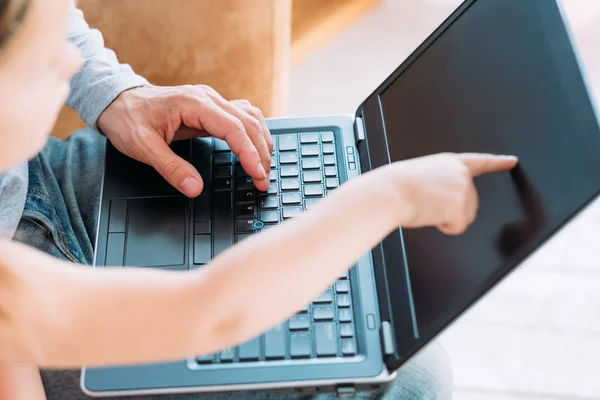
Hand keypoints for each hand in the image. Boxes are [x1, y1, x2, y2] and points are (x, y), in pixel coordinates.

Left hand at [97, 85, 272, 196]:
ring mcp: (210, 100)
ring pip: (250, 117)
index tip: (257, 174)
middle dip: (260, 153)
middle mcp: (207, 98)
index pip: (233, 127)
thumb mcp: (142, 147)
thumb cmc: (127, 119)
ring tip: (264, 167)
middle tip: (263, 180)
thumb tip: (195, 188)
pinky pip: (242, 115)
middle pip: (248, 122)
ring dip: (261, 141)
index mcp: (193, 103)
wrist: (116, 100)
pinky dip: (253, 132)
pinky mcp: (210, 107)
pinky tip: (257, 146)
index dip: (249, 152)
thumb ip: (171, 168)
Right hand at [388, 153, 517, 234]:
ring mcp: (464, 191)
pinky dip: (444, 227)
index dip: (498, 162)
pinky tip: (430, 215)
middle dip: (453, 209)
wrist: (390, 193)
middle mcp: (461, 174)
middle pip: (471, 203)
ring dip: (447, 218)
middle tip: (429, 204)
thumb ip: (441, 181)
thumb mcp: (422, 174)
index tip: (511, 161)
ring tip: (426, 208)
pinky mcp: (461, 208)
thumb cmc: (396, 186)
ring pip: (465, 217)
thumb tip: (443, 200)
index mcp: (450, 163)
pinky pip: (457, 227)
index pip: (479, 162)